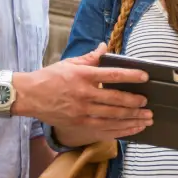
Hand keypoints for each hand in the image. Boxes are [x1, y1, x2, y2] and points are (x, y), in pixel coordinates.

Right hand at [15, 42, 152, 140]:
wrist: (29, 96)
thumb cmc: (49, 77)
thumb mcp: (69, 63)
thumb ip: (90, 57)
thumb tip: (104, 47)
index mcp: (84, 76)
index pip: (113, 75)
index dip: (131, 76)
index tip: (145, 77)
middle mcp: (85, 94)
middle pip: (117, 100)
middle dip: (135, 103)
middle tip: (148, 104)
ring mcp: (82, 111)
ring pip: (113, 117)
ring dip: (133, 118)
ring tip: (146, 119)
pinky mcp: (79, 123)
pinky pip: (105, 129)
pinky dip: (121, 130)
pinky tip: (132, 129)